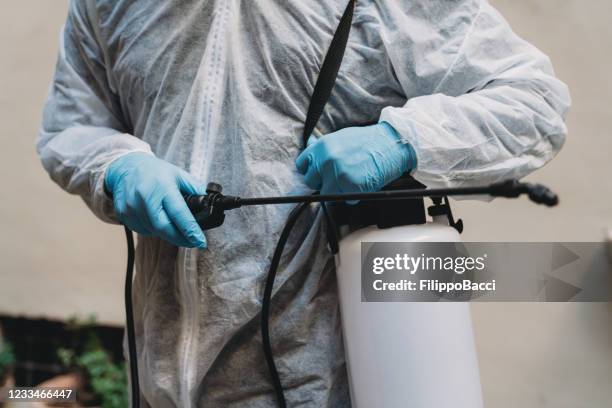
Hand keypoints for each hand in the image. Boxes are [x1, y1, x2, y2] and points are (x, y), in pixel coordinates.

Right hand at [105, 152, 206, 247]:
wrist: (127, 166)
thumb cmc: (155, 171)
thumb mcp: (179, 175)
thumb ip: (195, 189)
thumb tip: (209, 204)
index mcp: (163, 186)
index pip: (179, 214)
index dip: (191, 230)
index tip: (201, 241)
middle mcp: (145, 197)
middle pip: (164, 228)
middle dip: (180, 238)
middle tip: (192, 242)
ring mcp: (131, 206)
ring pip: (152, 231)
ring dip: (166, 234)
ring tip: (175, 229)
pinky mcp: (123, 213)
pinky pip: (141, 229)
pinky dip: (152, 230)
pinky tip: (158, 222)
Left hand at [295, 122, 415, 198]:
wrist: (392, 144)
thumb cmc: (368, 141)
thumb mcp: (340, 137)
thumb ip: (323, 146)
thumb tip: (309, 145)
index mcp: (322, 147)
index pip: (302, 165)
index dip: (310, 170)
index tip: (317, 172)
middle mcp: (327, 161)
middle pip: (311, 182)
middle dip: (322, 182)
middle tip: (337, 177)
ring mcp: (339, 175)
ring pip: (327, 194)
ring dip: (337, 190)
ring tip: (351, 179)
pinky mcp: (352, 188)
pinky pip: (345, 199)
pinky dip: (352, 195)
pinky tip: (361, 182)